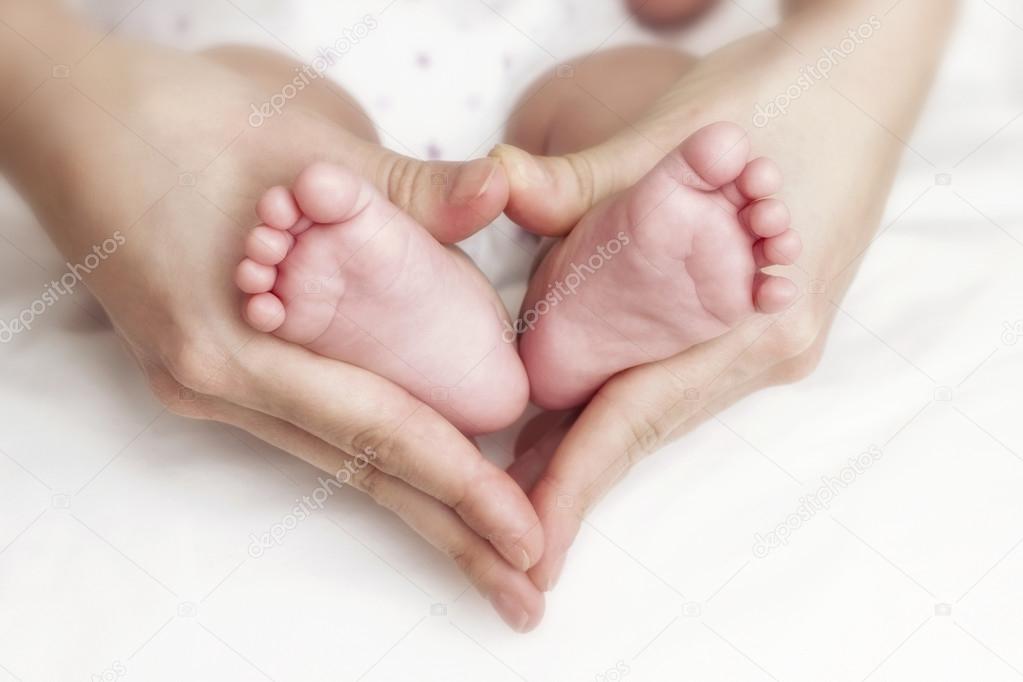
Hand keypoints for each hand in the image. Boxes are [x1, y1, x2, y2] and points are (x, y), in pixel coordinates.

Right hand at [0, 15, 543, 630]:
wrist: (72, 117)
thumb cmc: (182, 118)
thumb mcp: (303, 145)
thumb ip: (410, 188)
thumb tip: (501, 195)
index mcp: (233, 344)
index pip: (374, 430)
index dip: (459, 486)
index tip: (526, 539)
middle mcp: (215, 383)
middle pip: (358, 470)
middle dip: (450, 533)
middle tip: (527, 594)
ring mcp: (204, 382)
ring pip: (334, 454)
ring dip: (418, 502)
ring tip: (488, 550)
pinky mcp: (207, 365)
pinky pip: (304, 422)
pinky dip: (370, 450)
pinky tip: (419, 472)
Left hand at [496, 0, 952, 589]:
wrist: (860, 75)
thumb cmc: (776, 97)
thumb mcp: (672, 133)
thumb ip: (578, 176)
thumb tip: (497, 187)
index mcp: (754, 322)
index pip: (640, 416)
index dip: (577, 480)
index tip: (532, 541)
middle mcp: (766, 347)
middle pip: (648, 423)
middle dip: (574, 475)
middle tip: (505, 528)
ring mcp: (767, 337)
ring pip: (661, 402)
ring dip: (594, 438)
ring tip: (524, 481)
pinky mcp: (759, 319)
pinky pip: (680, 373)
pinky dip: (624, 393)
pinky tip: (579, 406)